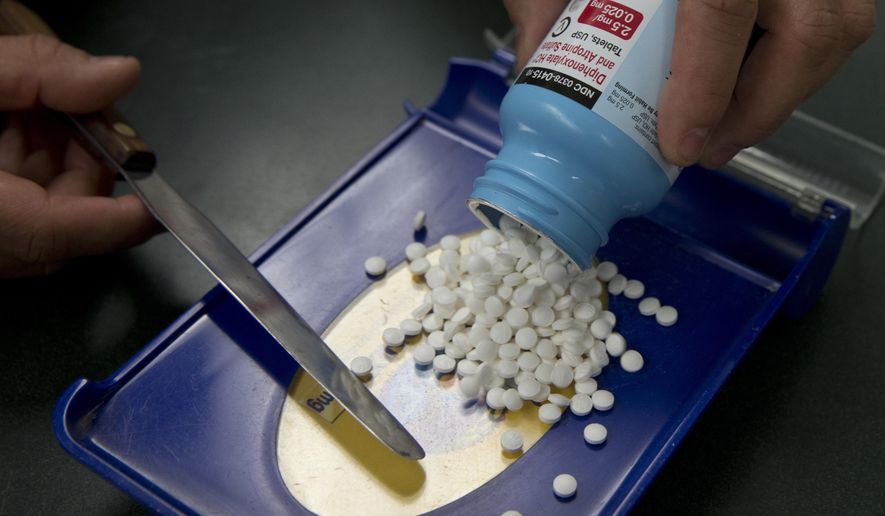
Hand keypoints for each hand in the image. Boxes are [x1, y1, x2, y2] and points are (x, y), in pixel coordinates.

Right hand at [0, 35, 158, 277]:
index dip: (113, 222)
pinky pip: (9, 220)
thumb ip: (38, 72)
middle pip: (54, 229)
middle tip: (74, 115)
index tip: (156, 207)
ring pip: (36, 227)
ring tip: (32, 111)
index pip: (52, 233)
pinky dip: (25, 176)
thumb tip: (118, 74)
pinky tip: (12, 128)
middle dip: (80, 172)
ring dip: (54, 170)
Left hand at [504, 0, 874, 167]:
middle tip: (705, 147)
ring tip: (723, 130)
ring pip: (834, 27)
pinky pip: (831, 17)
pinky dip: (791, 62)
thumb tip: (535, 67)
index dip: (704, 84)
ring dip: (780, 93)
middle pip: (809, 29)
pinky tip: (746, 85)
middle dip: (758, 108)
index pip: (723, 7)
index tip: (680, 139)